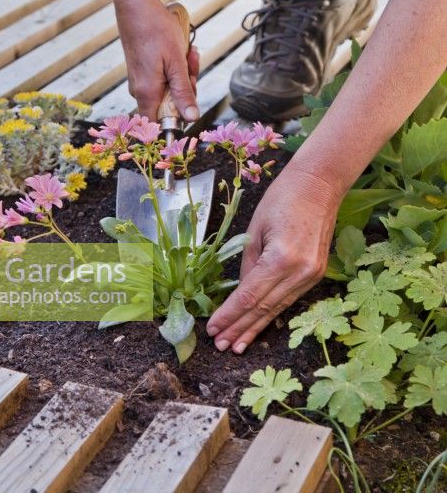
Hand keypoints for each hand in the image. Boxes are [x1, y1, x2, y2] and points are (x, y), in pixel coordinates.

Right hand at [116, 0, 199, 120]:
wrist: (136, 6)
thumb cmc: (156, 30)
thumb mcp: (176, 62)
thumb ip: (183, 92)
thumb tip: (191, 118)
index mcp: (147, 93)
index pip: (160, 124)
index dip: (178, 119)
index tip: (190, 101)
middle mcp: (140, 90)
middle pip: (169, 105)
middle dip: (187, 87)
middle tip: (192, 62)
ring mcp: (140, 81)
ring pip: (168, 89)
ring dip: (183, 74)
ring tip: (188, 52)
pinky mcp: (142, 71)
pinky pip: (162, 77)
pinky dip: (174, 66)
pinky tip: (180, 50)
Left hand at [206, 164, 343, 353]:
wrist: (319, 185)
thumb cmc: (282, 198)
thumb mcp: (255, 229)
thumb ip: (248, 264)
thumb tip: (240, 292)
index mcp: (281, 258)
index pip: (249, 296)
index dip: (230, 315)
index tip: (212, 329)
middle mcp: (300, 272)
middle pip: (263, 308)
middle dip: (240, 328)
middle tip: (221, 346)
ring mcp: (312, 275)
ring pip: (278, 308)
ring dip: (256, 327)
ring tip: (237, 345)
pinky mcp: (317, 273)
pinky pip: (290, 298)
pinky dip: (273, 313)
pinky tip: (260, 325)